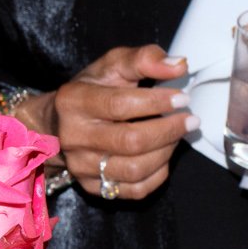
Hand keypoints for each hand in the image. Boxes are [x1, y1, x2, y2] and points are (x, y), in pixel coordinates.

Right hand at [43, 43, 195, 202]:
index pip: (119, 105)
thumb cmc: (91, 90)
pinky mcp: (92, 186)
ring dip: (166, 152)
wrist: (57, 123)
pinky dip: (158, 174)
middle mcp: (73, 137)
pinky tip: (162, 155)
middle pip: (130, 142)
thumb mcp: (111, 66)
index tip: (182, 99)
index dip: (157, 103)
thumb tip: (178, 66)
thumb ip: (144, 59)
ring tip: (176, 135)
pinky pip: (135, 190)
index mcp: (73, 101)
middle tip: (190, 120)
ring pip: (135, 169)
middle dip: (169, 130)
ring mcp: (81, 166)